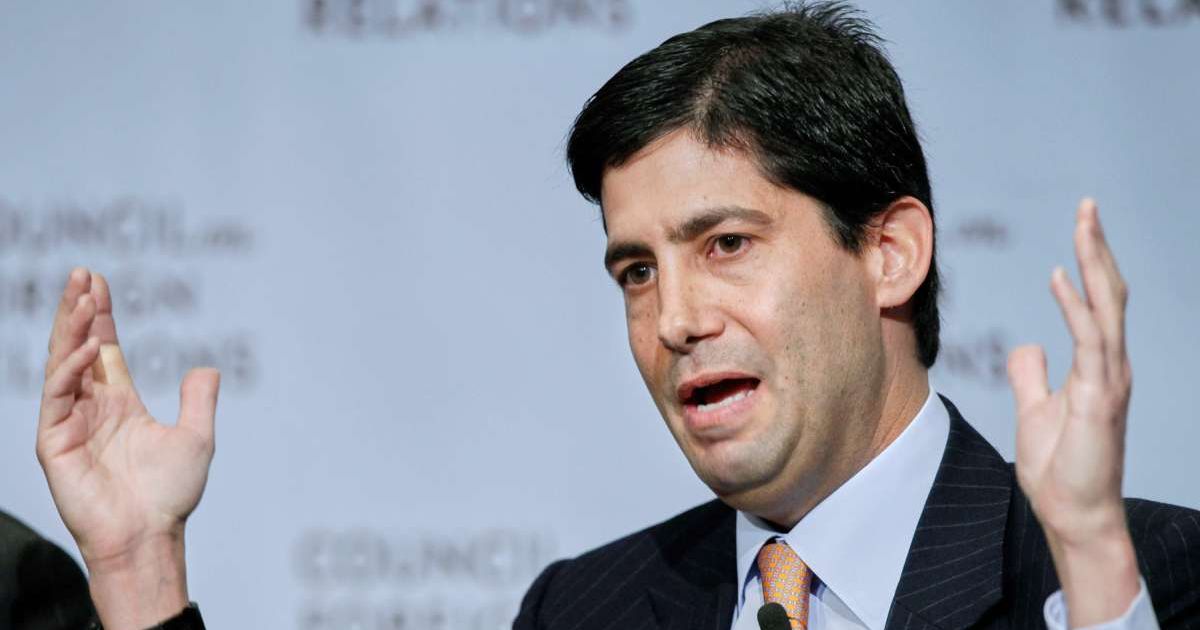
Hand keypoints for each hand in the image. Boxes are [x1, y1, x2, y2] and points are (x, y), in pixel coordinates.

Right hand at [37, 268, 218, 629]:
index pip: (104, 349)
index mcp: (119, 404)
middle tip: (81, 273)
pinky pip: (58, 396)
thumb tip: (208, 367)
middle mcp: (91, 408)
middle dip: (79, 310)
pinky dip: (72, 368)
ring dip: (71, 328)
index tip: (97, 281)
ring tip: (83, 294)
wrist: (150, 535)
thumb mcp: (196, 437)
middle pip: (79, 347)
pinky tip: (91, 346)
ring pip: (63, 364)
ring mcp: (69, 423)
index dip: (101, 315)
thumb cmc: (171, 494)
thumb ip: (199, 399)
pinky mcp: (53, 442)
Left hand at [1008, 199, 1138, 626]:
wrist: (1072, 514)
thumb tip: (1028, 344)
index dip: (1089, 264)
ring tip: (1084, 221)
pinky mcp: (1099, 398)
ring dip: (1094, 262)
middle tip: (1087, 205)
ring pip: (1106, 307)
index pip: (1096, 303)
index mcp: (1096, 367)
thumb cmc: (1059, 468)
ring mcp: (1109, 381)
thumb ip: (1032, 375)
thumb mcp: (1035, 410)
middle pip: (1108, 294)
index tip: (1080, 225)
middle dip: (1097, 247)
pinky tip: (1062, 277)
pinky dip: (1077, 307)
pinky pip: (1091, 342)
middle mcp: (1109, 366)